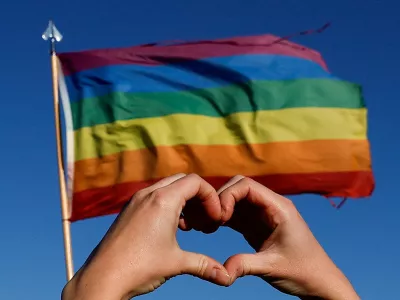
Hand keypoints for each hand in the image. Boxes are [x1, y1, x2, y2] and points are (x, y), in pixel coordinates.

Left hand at [62, 174, 230, 299]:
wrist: (102, 278)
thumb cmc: (139, 267)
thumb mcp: (176, 263)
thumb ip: (205, 265)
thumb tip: (227, 277)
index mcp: (163, 200)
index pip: (195, 182)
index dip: (211, 197)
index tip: (216, 219)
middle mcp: (148, 194)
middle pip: (183, 181)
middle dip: (199, 197)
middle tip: (206, 219)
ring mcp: (136, 200)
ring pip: (168, 187)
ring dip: (184, 201)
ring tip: (190, 225)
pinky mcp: (129, 209)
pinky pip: (154, 196)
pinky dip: (169, 205)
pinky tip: (171, 228)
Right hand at [217, 176, 359, 299]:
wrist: (318, 283)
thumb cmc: (303, 272)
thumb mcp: (273, 267)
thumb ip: (245, 265)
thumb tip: (221, 271)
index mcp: (279, 207)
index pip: (247, 186)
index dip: (228, 195)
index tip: (219, 216)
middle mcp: (270, 206)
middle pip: (239, 187)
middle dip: (221, 199)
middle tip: (210, 220)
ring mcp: (263, 215)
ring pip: (236, 199)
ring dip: (220, 208)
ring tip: (206, 224)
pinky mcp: (257, 226)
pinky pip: (236, 214)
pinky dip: (223, 218)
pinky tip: (211, 228)